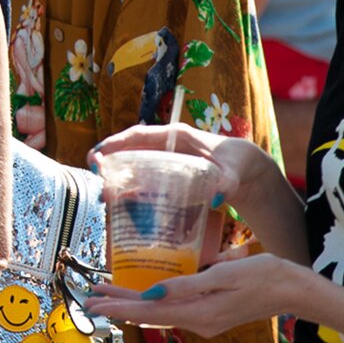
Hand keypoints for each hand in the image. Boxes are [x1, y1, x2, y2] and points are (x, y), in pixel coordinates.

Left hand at [84, 252, 303, 336]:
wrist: (294, 289)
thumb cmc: (262, 275)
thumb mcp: (223, 275)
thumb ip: (185, 285)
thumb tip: (150, 292)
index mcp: (200, 312)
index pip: (149, 311)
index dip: (119, 307)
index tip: (94, 304)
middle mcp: (199, 321)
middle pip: (149, 314)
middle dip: (118, 307)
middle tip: (88, 300)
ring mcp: (205, 319)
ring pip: (159, 313)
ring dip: (131, 305)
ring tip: (106, 298)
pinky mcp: (211, 313)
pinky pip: (173, 311)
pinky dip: (151, 305)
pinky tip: (141, 300)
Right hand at [88, 123, 273, 221]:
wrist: (248, 173)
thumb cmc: (239, 165)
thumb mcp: (235, 172)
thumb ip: (227, 183)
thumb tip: (217, 197)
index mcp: (176, 136)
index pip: (139, 135)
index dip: (115, 143)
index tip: (98, 155)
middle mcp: (165, 146)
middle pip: (129, 151)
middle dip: (108, 162)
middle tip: (95, 178)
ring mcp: (165, 162)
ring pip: (133, 166)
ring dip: (116, 178)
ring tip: (104, 196)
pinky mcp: (168, 177)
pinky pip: (143, 180)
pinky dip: (131, 191)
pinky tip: (122, 206)